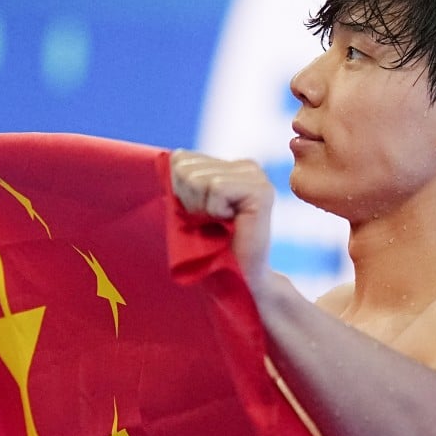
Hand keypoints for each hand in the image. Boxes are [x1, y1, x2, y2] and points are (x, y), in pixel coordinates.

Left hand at [169, 150, 274, 290]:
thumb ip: (181, 179)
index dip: (177, 191)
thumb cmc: (208, 248)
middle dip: (187, 200)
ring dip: (200, 209)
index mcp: (227, 166)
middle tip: (208, 223)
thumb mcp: (187, 207)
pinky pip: (217, 188)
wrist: (236, 279)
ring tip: (218, 225)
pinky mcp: (262, 191)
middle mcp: (245, 166)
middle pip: (185, 166)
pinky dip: (215, 211)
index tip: (196, 215)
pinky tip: (231, 223)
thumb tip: (173, 156)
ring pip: (199, 178)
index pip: (180, 158)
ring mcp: (256, 176)